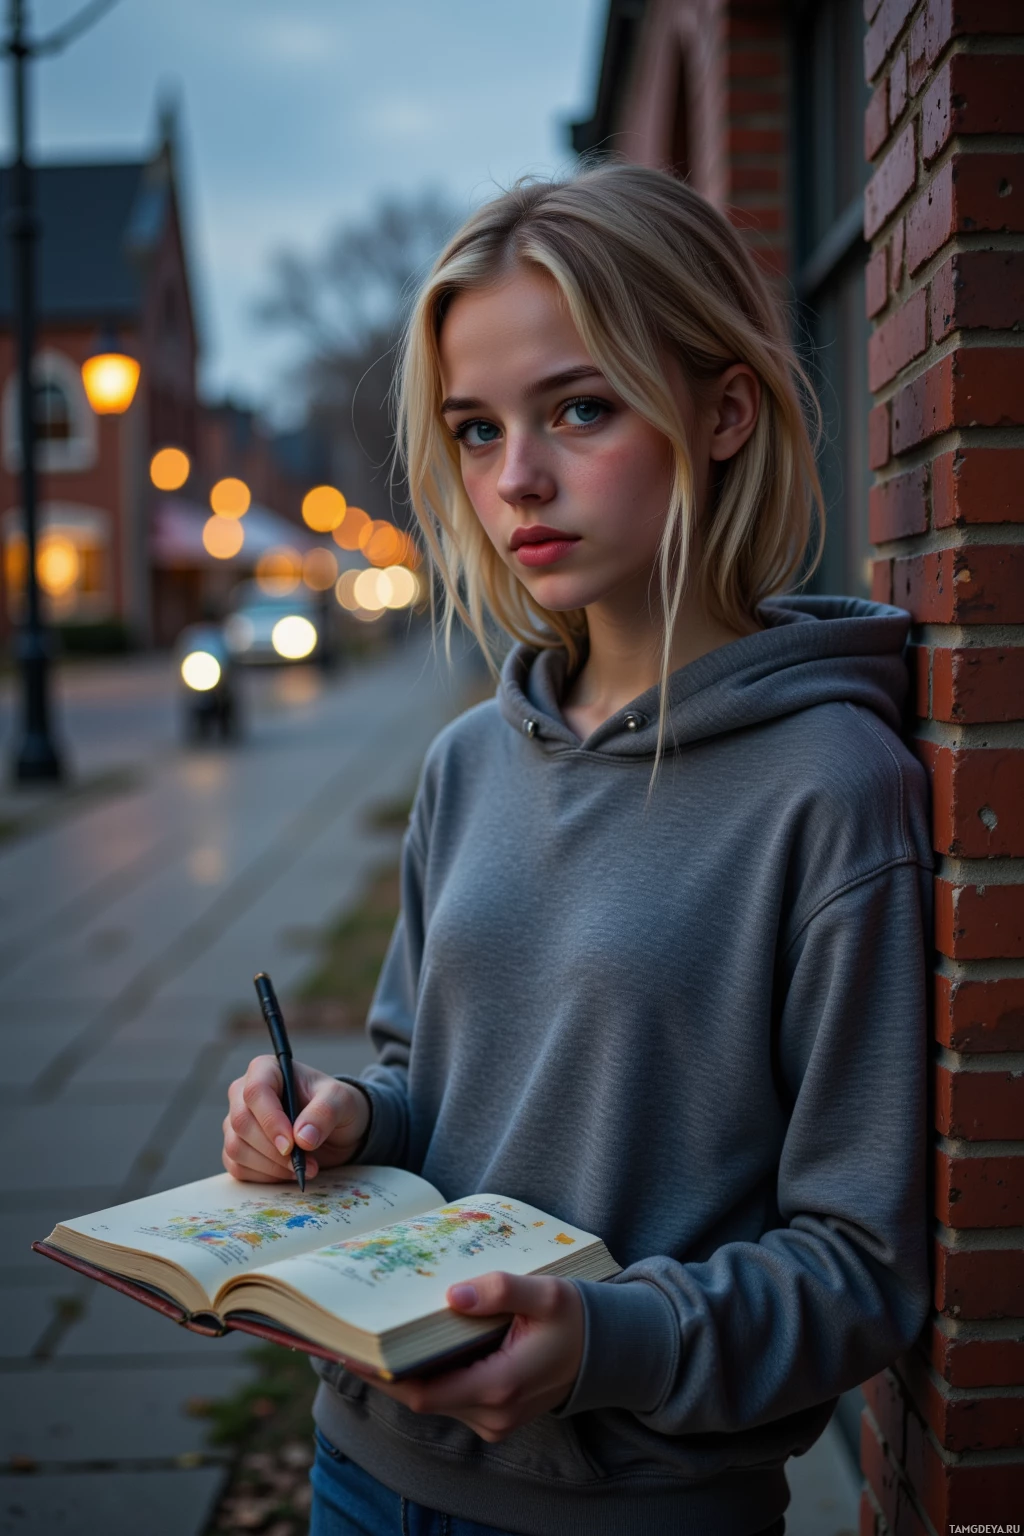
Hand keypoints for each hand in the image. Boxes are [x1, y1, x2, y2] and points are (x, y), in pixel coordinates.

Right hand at [222, 1055, 369, 1182]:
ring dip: (271, 1166)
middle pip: (241, 1122)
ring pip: (236, 1148)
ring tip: (302, 1168)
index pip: (256, 1091)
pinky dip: (264, 1176)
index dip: (271, 1120)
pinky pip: (238, 1167)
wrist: (335, 1129)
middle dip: (273, 1150)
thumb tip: (303, 1138)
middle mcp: (244, 1094)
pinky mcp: (236, 1147)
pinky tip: (287, 1172)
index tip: (291, 1145)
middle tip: (305, 1163)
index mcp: (266, 1070)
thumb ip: (325, 1112)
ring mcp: (236, 1122)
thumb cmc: (334, 1104)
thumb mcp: (341, 1101)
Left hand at [346, 1272, 584, 1441]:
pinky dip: (429, 1375)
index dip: (383, 1375)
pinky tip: (415, 1345)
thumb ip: (501, 1290)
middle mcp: (493, 1414)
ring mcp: (494, 1421)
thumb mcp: (546, 1293)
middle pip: (421, 1398)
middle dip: (387, 1369)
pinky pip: (450, 1398)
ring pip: (434, 1399)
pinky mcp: (495, 1416)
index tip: (353, 1350)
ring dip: (406, 1372)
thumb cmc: (577, 1319)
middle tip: (355, 1334)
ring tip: (377, 1334)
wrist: (609, 1352)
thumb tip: (453, 1294)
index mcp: (500, 1386)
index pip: (423, 1393)